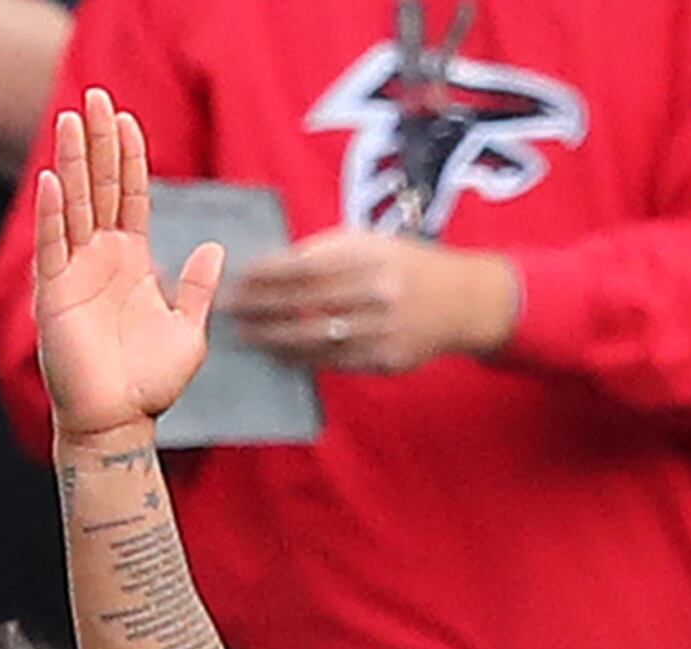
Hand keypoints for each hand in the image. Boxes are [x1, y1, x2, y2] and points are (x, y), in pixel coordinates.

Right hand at [30, 89, 224, 441]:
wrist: (117, 424)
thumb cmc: (149, 385)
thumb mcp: (189, 330)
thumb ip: (198, 287)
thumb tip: (213, 246)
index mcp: (132, 261)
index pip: (131, 194)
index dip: (130, 155)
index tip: (126, 115)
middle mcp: (100, 259)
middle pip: (100, 186)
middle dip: (97, 140)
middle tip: (93, 95)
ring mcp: (75, 273)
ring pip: (75, 204)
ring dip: (72, 161)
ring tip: (69, 117)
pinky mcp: (54, 296)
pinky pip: (53, 246)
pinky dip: (52, 213)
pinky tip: (52, 179)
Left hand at [229, 227, 518, 374]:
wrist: (463, 301)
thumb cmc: (403, 267)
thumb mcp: (371, 244)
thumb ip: (324, 254)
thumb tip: (266, 270)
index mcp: (371, 254)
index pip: (306, 265)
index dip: (266, 275)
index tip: (237, 279)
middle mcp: (379, 290)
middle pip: (305, 302)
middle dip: (260, 307)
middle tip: (228, 311)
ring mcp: (384, 328)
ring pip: (315, 338)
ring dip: (274, 339)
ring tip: (245, 337)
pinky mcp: (387, 359)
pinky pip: (333, 362)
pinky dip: (300, 359)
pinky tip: (277, 355)